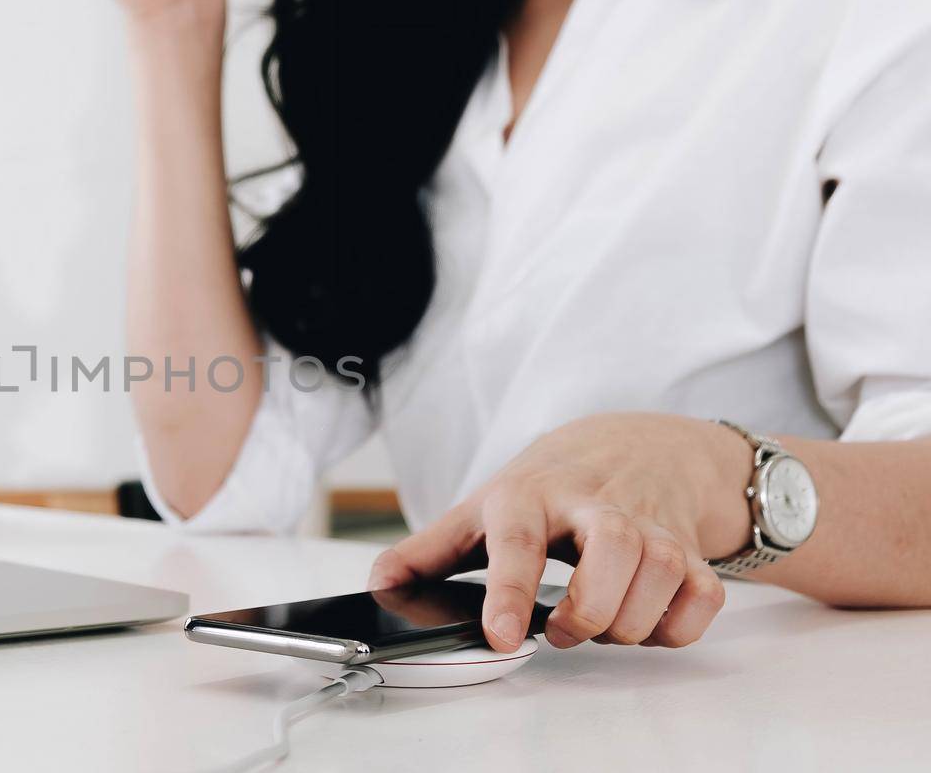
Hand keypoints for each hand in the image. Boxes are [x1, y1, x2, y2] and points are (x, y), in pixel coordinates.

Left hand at [369, 413, 753, 651]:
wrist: (632, 447)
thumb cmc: (547, 486)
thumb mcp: (480, 510)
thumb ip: (425, 553)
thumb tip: (379, 586)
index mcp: (529, 496)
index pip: (519, 541)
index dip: (510, 591)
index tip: (500, 635)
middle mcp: (595, 505)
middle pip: (613, 550)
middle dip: (590, 610)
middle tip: (562, 630)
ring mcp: (651, 524)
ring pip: (663, 575)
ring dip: (631, 621)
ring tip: (599, 619)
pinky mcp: (692, 548)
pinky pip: (703, 597)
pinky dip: (680, 624)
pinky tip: (646, 619)